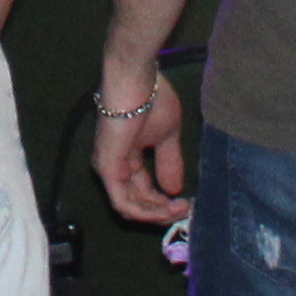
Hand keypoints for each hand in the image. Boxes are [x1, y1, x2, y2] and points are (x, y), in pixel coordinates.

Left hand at [90, 61, 191, 221]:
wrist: (136, 81)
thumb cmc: (151, 99)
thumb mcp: (166, 136)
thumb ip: (168, 162)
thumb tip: (174, 189)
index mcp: (126, 156)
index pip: (142, 190)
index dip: (164, 202)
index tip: (188, 204)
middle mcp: (114, 165)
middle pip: (136, 202)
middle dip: (163, 212)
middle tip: (186, 211)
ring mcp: (108, 168)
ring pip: (129, 207)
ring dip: (156, 214)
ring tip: (180, 210)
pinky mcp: (107, 169)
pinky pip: (123, 202)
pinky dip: (145, 211)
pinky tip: (165, 209)